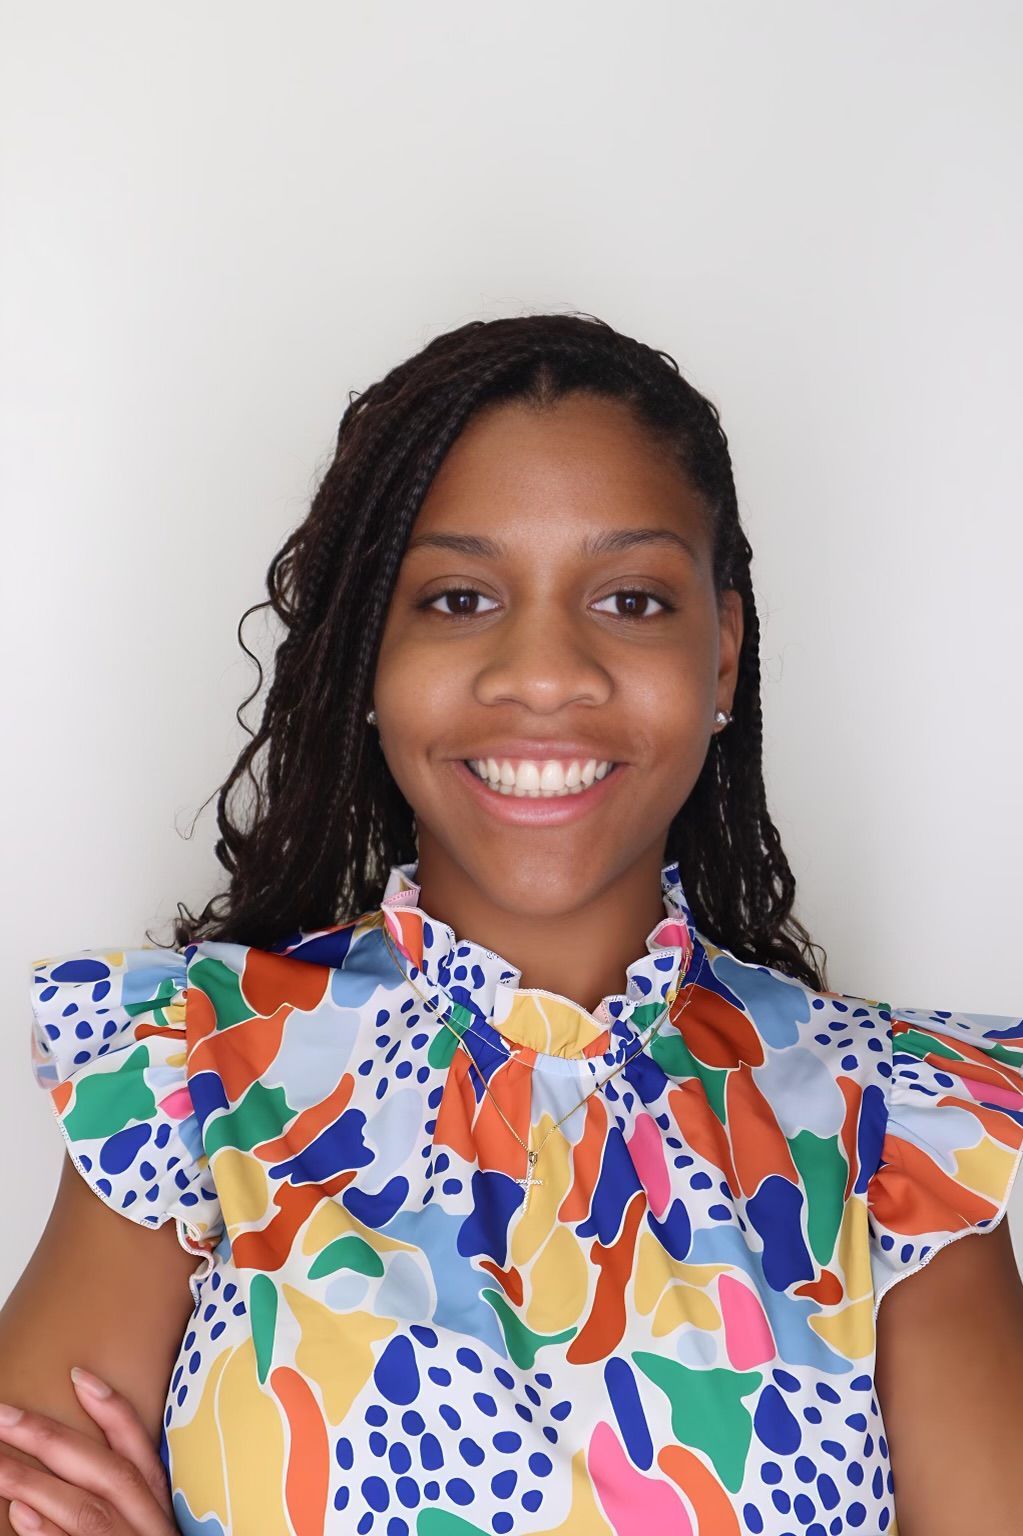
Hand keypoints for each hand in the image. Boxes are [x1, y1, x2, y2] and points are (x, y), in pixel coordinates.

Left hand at [0, 1367, 175, 1533]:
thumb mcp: (140, 1530)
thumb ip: (115, 1504)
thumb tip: (63, 1470)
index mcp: (160, 1512)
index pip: (141, 1451)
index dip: (114, 1411)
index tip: (77, 1375)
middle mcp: (151, 1527)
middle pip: (109, 1473)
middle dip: (52, 1440)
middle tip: (3, 1416)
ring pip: (86, 1511)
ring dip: (34, 1485)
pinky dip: (49, 1533)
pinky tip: (19, 1514)